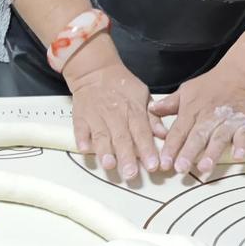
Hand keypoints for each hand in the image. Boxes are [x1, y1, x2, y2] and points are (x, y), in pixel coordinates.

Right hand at [66, 56, 158, 180]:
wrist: (95, 71)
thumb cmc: (122, 86)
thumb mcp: (143, 95)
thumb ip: (153, 117)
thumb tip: (164, 135)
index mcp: (134, 110)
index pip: (142, 132)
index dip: (148, 149)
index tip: (153, 166)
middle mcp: (116, 114)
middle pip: (122, 137)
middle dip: (127, 156)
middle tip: (131, 174)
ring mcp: (97, 116)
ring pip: (102, 135)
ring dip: (105, 150)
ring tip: (109, 165)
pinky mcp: (81, 117)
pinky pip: (81, 128)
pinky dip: (82, 138)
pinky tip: (85, 148)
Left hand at [149, 63, 244, 175]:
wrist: (240, 75)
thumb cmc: (211, 85)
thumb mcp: (186, 90)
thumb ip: (169, 104)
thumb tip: (151, 109)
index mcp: (191, 111)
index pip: (178, 132)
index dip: (170, 148)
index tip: (163, 163)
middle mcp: (208, 117)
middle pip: (197, 137)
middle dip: (188, 153)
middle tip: (180, 169)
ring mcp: (227, 121)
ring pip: (218, 138)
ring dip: (212, 153)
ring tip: (205, 168)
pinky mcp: (244, 123)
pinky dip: (243, 145)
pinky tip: (239, 156)